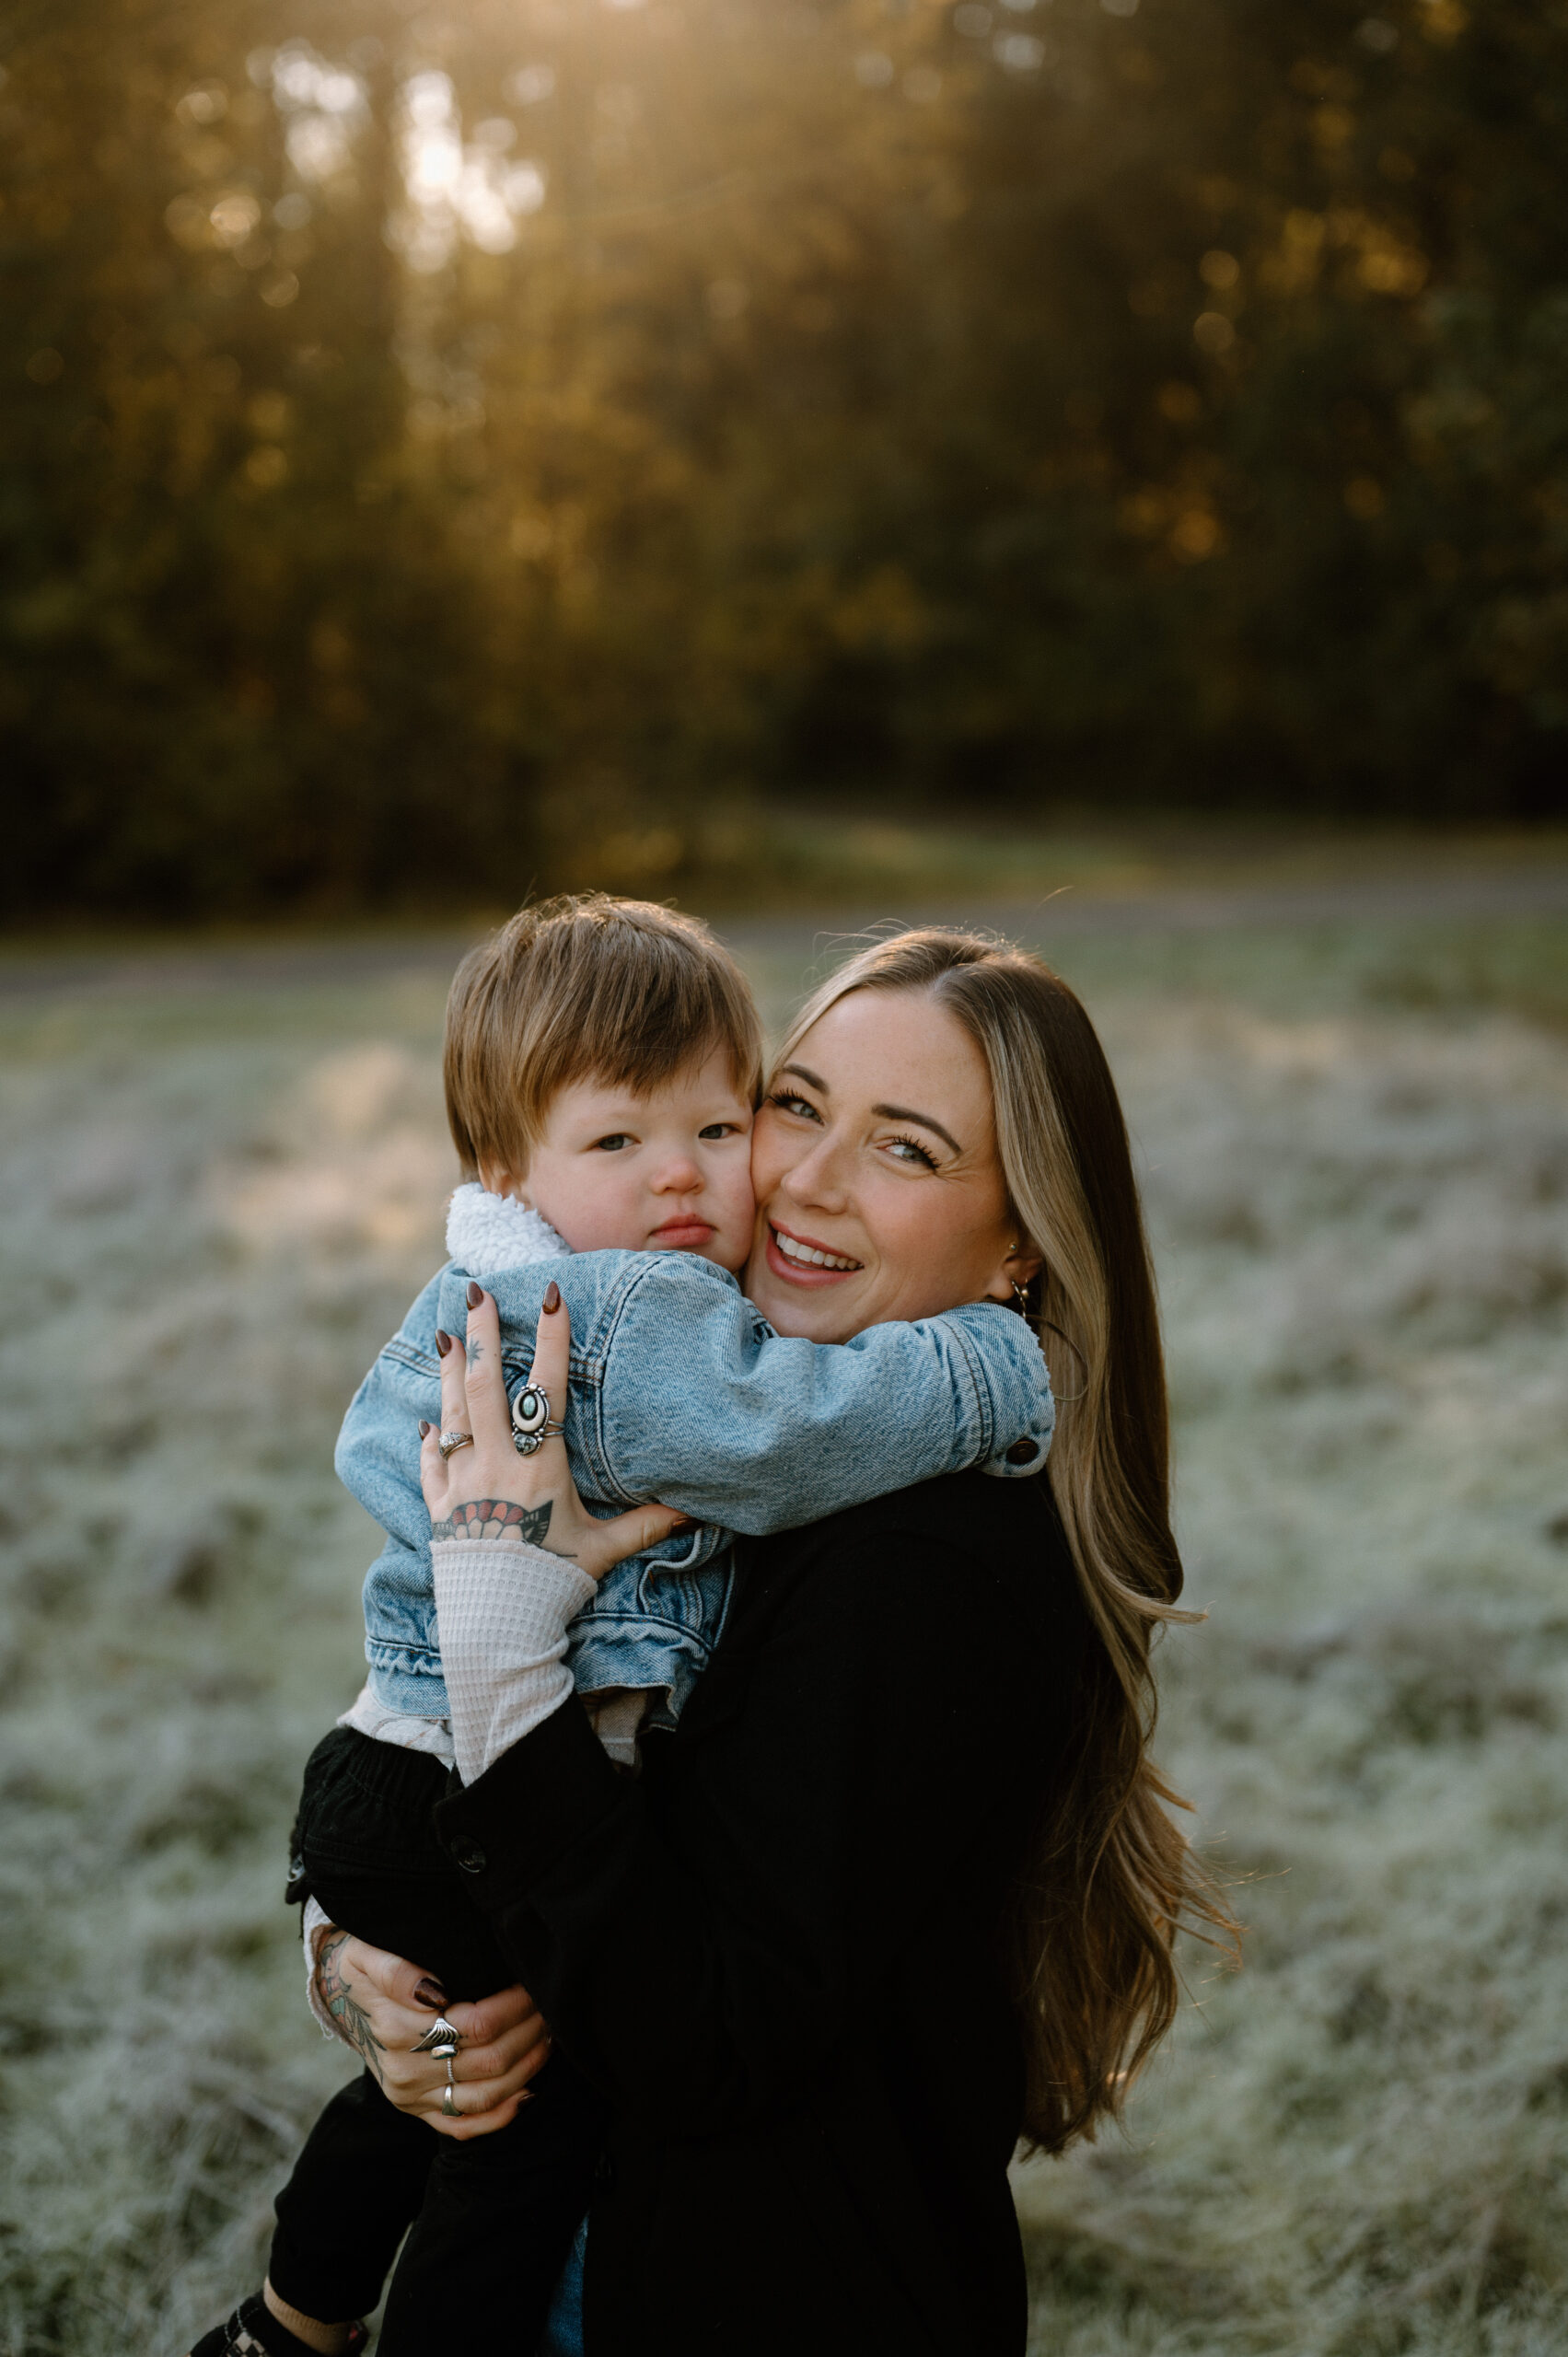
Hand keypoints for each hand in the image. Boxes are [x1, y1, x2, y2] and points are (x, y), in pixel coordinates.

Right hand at [313, 1927, 551, 2139]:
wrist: (340, 1995)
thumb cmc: (361, 1966)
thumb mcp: (367, 1955)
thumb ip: (397, 1972)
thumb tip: (434, 1990)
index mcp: (395, 2031)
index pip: (475, 2024)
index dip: (514, 2005)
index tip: (533, 1983)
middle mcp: (404, 2072)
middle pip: (488, 2060)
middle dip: (529, 2031)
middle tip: (549, 2004)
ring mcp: (411, 2098)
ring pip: (484, 2096)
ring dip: (527, 2067)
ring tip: (547, 2035)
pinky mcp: (418, 2112)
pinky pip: (463, 2126)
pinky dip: (501, 2114)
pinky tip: (528, 2091)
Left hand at [420, 1279, 691, 1581]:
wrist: (495, 1627)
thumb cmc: (552, 1585)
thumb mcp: (604, 1551)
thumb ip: (647, 1524)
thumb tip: (695, 1510)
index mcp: (540, 1466)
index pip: (546, 1391)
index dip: (550, 1342)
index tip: (551, 1299)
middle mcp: (496, 1465)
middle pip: (485, 1386)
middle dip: (482, 1335)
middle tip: (476, 1293)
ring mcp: (461, 1485)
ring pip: (452, 1413)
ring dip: (449, 1371)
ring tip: (447, 1335)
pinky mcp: (439, 1511)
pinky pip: (430, 1465)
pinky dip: (430, 1440)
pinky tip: (429, 1423)